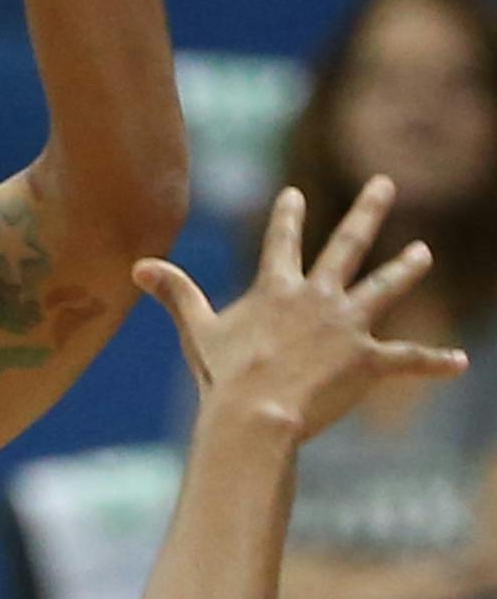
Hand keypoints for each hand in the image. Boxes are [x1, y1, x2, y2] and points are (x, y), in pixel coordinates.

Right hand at [134, 177, 468, 441]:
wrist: (256, 414)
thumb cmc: (224, 376)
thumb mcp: (198, 330)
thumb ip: (175, 293)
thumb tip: (138, 265)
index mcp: (278, 288)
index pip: (283, 240)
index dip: (288, 215)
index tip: (296, 193)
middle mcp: (318, 297)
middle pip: (347, 245)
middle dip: (367, 211)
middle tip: (386, 183)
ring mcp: (347, 327)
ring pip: (383, 289)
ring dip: (405, 269)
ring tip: (422, 253)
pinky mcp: (368, 360)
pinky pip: (408, 360)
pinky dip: (435, 362)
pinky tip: (461, 361)